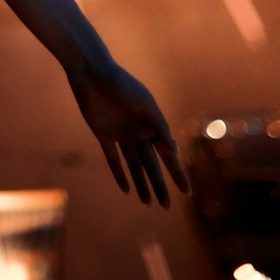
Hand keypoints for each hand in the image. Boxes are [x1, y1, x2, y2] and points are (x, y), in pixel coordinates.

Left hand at [66, 60, 189, 207]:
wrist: (92, 71)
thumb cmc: (121, 83)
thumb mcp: (144, 103)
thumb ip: (158, 125)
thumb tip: (174, 149)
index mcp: (152, 124)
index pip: (167, 155)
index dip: (177, 173)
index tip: (187, 193)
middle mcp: (138, 131)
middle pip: (151, 165)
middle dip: (159, 185)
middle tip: (166, 208)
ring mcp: (121, 134)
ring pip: (133, 165)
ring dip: (141, 183)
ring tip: (148, 203)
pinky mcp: (104, 134)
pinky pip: (113, 158)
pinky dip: (119, 173)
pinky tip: (126, 189)